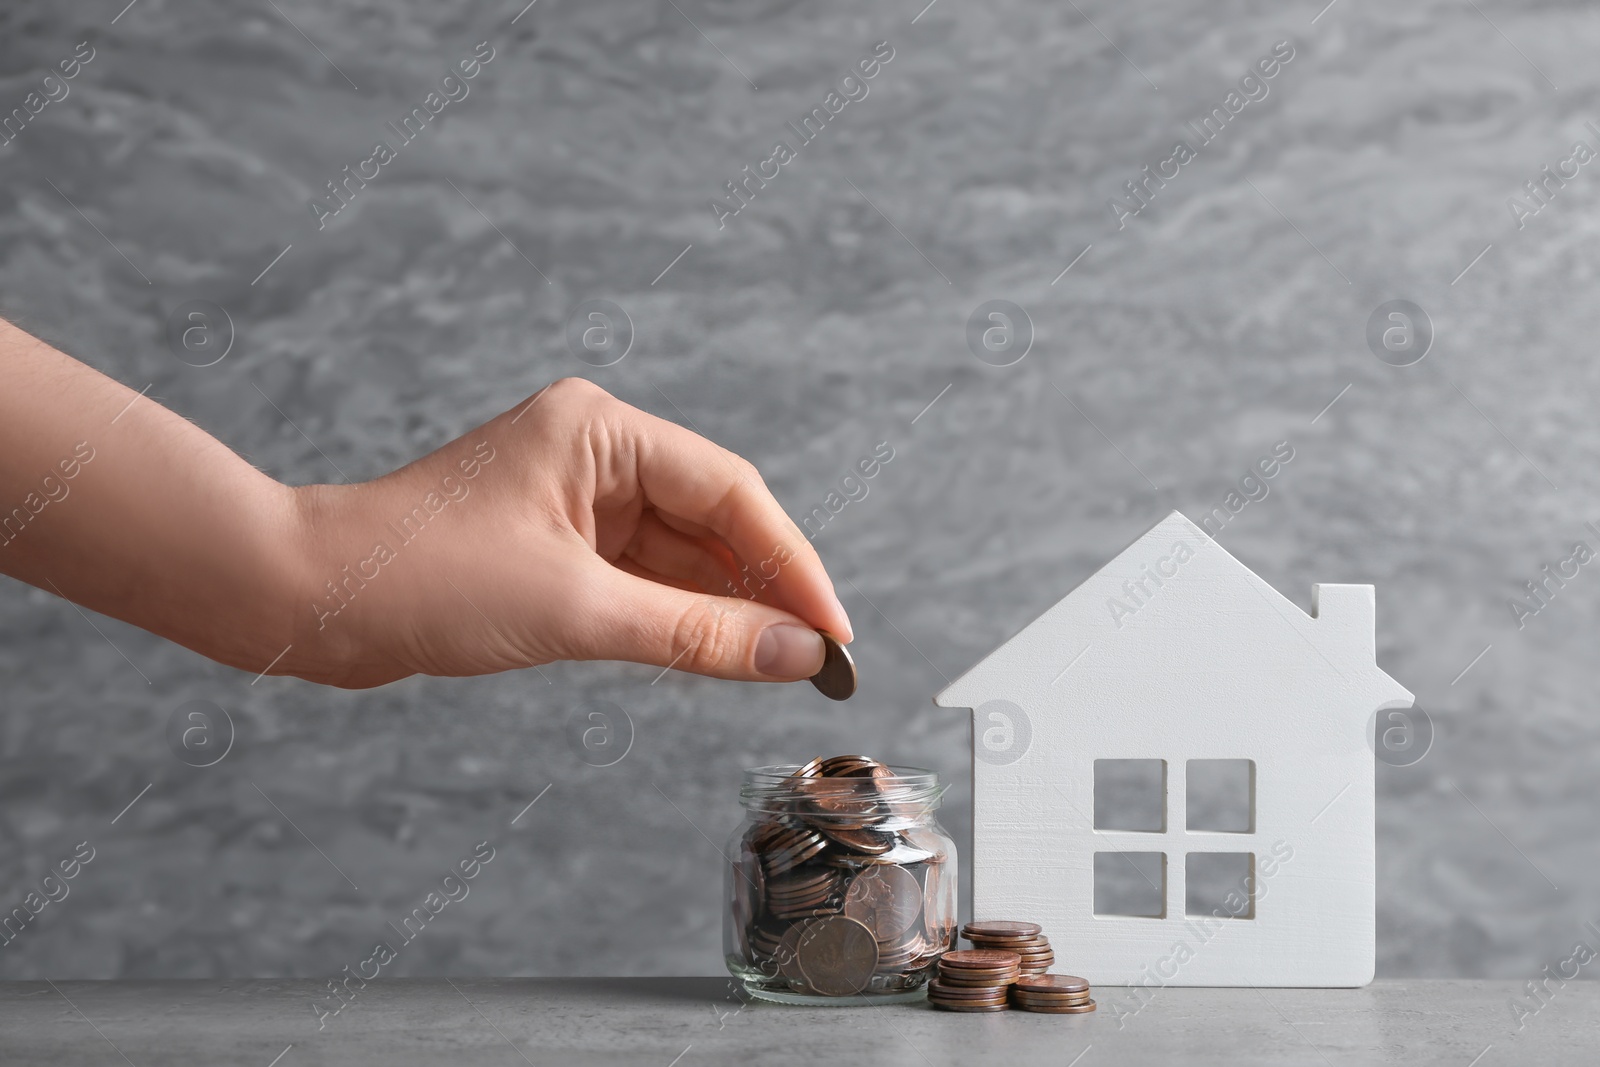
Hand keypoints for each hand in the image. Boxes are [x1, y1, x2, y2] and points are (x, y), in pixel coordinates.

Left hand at [289, 377, 852, 687]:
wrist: (308, 600)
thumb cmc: (420, 580)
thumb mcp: (574, 612)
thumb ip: (695, 635)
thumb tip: (795, 654)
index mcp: (600, 429)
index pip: (730, 490)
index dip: (791, 563)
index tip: (834, 629)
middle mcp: (595, 450)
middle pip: (713, 519)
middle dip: (766, 589)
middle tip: (821, 657)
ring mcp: (575, 497)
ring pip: (682, 553)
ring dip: (728, 608)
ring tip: (786, 666)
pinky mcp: (557, 542)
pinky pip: (643, 577)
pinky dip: (680, 617)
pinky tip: (723, 653)